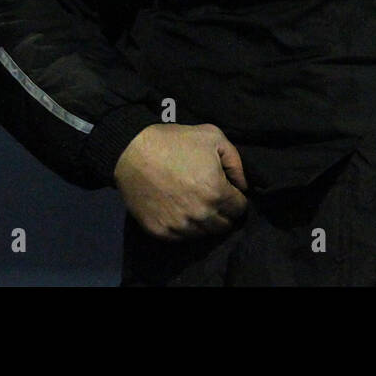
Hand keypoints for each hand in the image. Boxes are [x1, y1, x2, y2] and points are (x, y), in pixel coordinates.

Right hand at [112, 123, 248, 240]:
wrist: (132, 151)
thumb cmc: (175, 141)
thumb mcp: (213, 137)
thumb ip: (236, 162)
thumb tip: (243, 185)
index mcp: (217, 192)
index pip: (240, 208)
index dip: (237, 199)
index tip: (229, 192)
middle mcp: (201, 214)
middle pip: (224, 225)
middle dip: (224, 213)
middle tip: (215, 200)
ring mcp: (179, 225)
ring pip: (204, 234)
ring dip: (206, 222)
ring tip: (198, 206)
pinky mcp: (160, 231)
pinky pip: (182, 238)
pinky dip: (186, 228)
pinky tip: (181, 212)